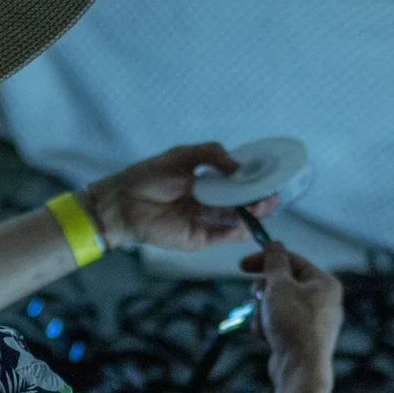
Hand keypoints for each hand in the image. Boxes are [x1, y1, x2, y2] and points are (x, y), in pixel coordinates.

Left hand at [85, 142, 279, 253]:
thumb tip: (239, 165)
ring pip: (238, 219)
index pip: (240, 181)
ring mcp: (208, 220)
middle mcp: (213, 201)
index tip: (269, 176)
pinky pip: (226, 235)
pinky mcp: (201, 237)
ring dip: (253, 214)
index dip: (256, 180)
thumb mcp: (183, 156)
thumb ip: (212, 155)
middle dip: (260, 199)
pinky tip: (249, 222)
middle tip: (269, 195)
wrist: (124, 201)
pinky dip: (240, 230)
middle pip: (244, 202)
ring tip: (262, 206)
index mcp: (210, 180)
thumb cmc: (149, 176)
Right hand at [240, 240, 341, 386]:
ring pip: (276, 304)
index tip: (243, 265)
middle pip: (282, 283)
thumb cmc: (294, 325)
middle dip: (264, 293)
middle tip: (259, 299)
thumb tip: (274, 244)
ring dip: (262, 312)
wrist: (300, 369)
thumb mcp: (279, 286)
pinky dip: (268, 328)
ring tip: (265, 324)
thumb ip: (274, 263)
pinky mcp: (300, 337)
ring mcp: (312, 321)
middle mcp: (322, 300)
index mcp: (324, 283)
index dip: (265, 260)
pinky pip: (278, 323)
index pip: (291, 260)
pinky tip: (267, 337)